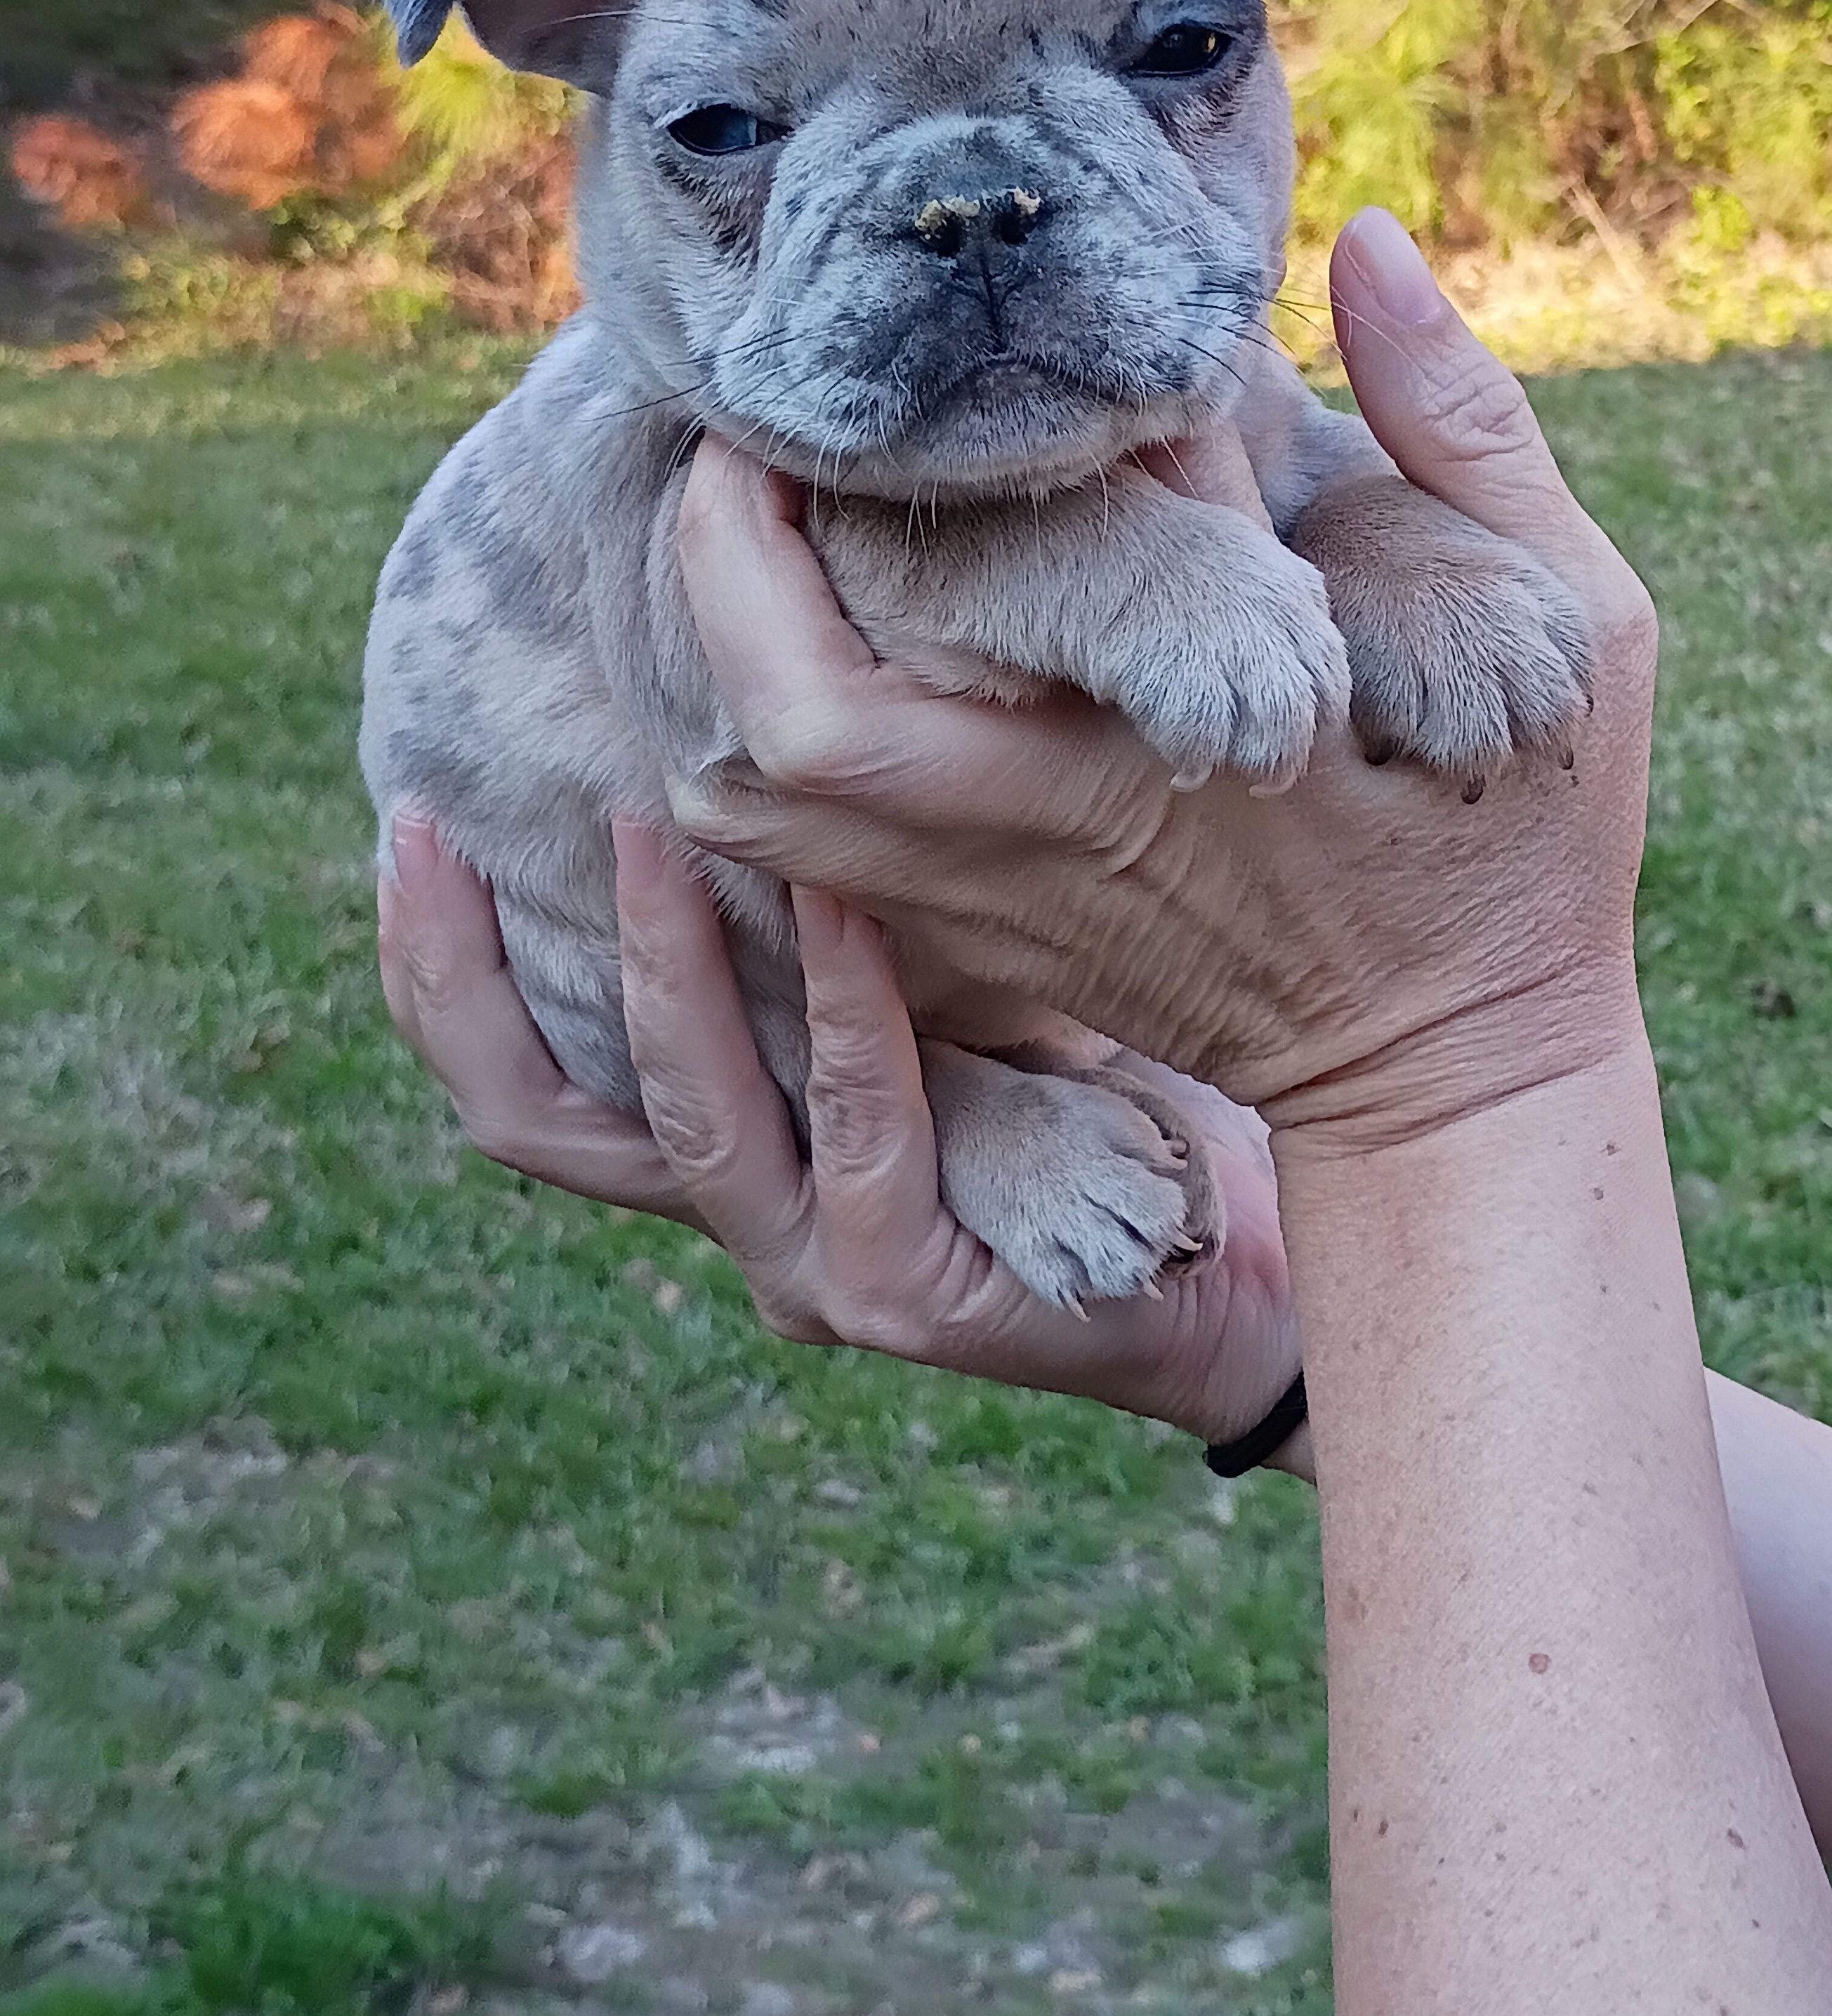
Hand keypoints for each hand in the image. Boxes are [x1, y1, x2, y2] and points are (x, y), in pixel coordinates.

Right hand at [376, 816, 1303, 1447]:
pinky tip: (853, 894)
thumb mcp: (922, 988)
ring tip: (655, 819)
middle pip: (534, 1125)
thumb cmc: (1084, 1091)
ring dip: (664, 961)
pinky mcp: (914, 1295)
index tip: (406, 827)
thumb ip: (823, 913)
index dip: (435, 972)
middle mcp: (738, 1226)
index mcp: (721, 1157)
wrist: (1241, 1249)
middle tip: (448, 819)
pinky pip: (859, 1128)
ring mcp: (814, 1273)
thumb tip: (740, 720)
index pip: (522, 1084)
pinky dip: (846, 1006)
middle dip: (469, 972)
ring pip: (687, 1121)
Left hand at [667, 212, 1657, 1145]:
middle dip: (737, 554)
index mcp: (1218, 727)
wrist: (1460, 1081)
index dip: (975, 431)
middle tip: (754, 429)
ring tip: (747, 521)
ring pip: (768, 804)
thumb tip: (1370, 244)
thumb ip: (1469, 430)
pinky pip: (796, 862)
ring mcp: (1005, 904)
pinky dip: (751, 749)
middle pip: (808, 717)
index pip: (1053, 551)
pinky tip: (783, 646)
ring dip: (720, 653)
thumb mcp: (1574, 628)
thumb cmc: (1525, 851)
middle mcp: (1068, 824)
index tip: (934, 341)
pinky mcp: (984, 948)